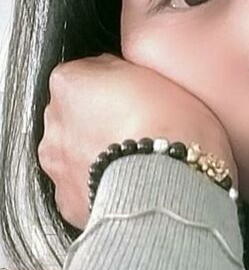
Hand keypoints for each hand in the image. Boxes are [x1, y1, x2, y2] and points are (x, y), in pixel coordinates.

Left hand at [38, 53, 237, 230]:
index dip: (114, 86)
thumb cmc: (171, 128)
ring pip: (74, 154)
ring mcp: (59, 164)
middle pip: (74, 115)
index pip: (84, 74)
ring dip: (96, 156)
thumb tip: (118, 72)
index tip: (135, 96)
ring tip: (136, 164)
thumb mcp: (158, 72)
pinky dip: (99, 187)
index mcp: (70, 83)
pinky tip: (128, 187)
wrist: (172, 183)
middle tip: (139, 132)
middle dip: (101, 122)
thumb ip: (125, 68)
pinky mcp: (70, 201)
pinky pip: (81, 189)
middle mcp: (56, 122)